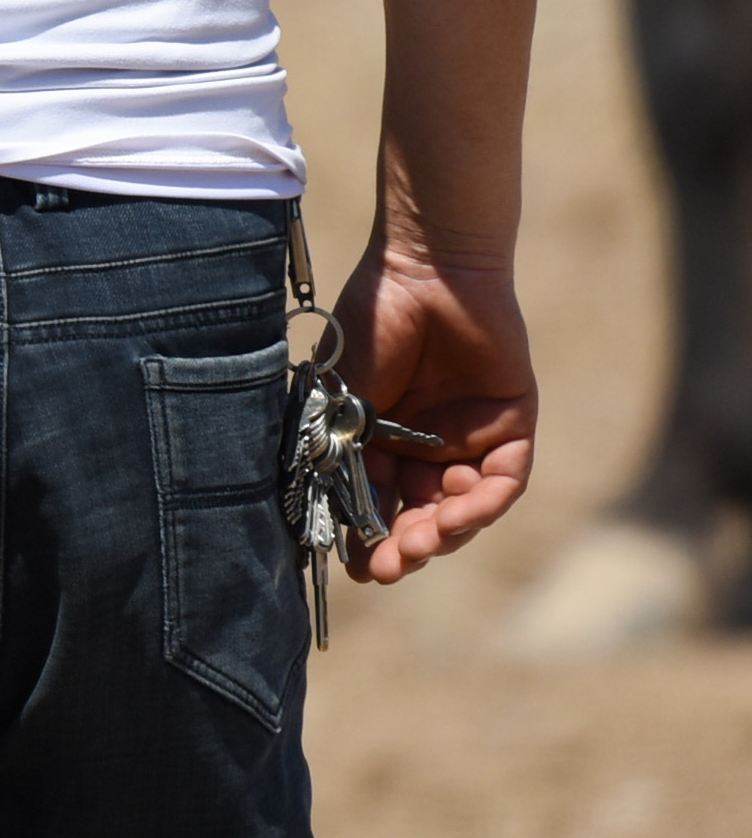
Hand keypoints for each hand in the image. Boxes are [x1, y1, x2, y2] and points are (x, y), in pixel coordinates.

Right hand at [329, 244, 536, 584]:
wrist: (426, 269)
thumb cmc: (372, 321)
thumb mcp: (342, 394)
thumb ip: (340, 448)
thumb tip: (325, 512)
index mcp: (379, 440)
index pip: (373, 501)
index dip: (364, 537)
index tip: (351, 566)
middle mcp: (426, 447)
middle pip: (420, 515)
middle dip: (404, 546)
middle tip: (387, 567)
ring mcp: (470, 439)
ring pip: (463, 509)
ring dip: (442, 532)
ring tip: (419, 543)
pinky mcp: (512, 427)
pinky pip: (504, 482)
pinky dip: (482, 503)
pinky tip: (455, 510)